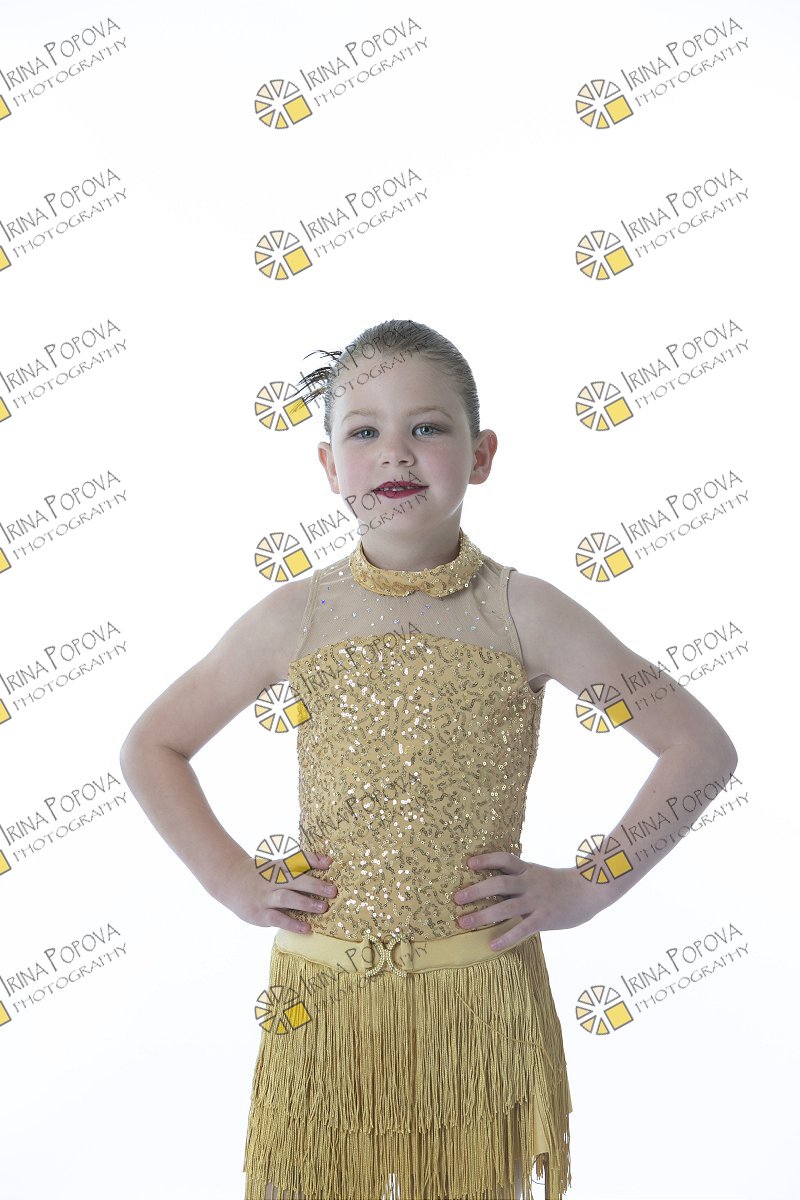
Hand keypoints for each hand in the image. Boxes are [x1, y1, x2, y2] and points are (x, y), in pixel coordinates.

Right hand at [216, 849, 337, 929]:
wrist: (230, 881)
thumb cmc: (262, 874)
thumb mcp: (278, 865)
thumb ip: (301, 863)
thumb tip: (328, 861)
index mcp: (278, 866)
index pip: (296, 860)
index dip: (313, 860)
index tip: (329, 863)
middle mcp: (272, 880)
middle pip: (294, 880)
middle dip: (315, 885)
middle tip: (333, 891)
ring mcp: (265, 897)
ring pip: (286, 898)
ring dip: (305, 903)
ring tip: (323, 907)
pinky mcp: (260, 913)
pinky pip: (277, 918)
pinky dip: (292, 923)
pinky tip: (306, 928)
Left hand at [452, 852, 604, 950]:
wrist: (591, 890)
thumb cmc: (562, 884)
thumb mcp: (540, 874)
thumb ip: (521, 878)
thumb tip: (496, 884)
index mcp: (528, 870)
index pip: (505, 859)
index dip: (487, 859)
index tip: (468, 863)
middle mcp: (530, 883)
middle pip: (499, 883)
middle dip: (476, 891)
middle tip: (456, 898)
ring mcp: (537, 901)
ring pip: (505, 907)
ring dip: (482, 915)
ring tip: (464, 922)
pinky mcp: (545, 918)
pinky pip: (523, 928)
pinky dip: (506, 937)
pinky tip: (492, 945)